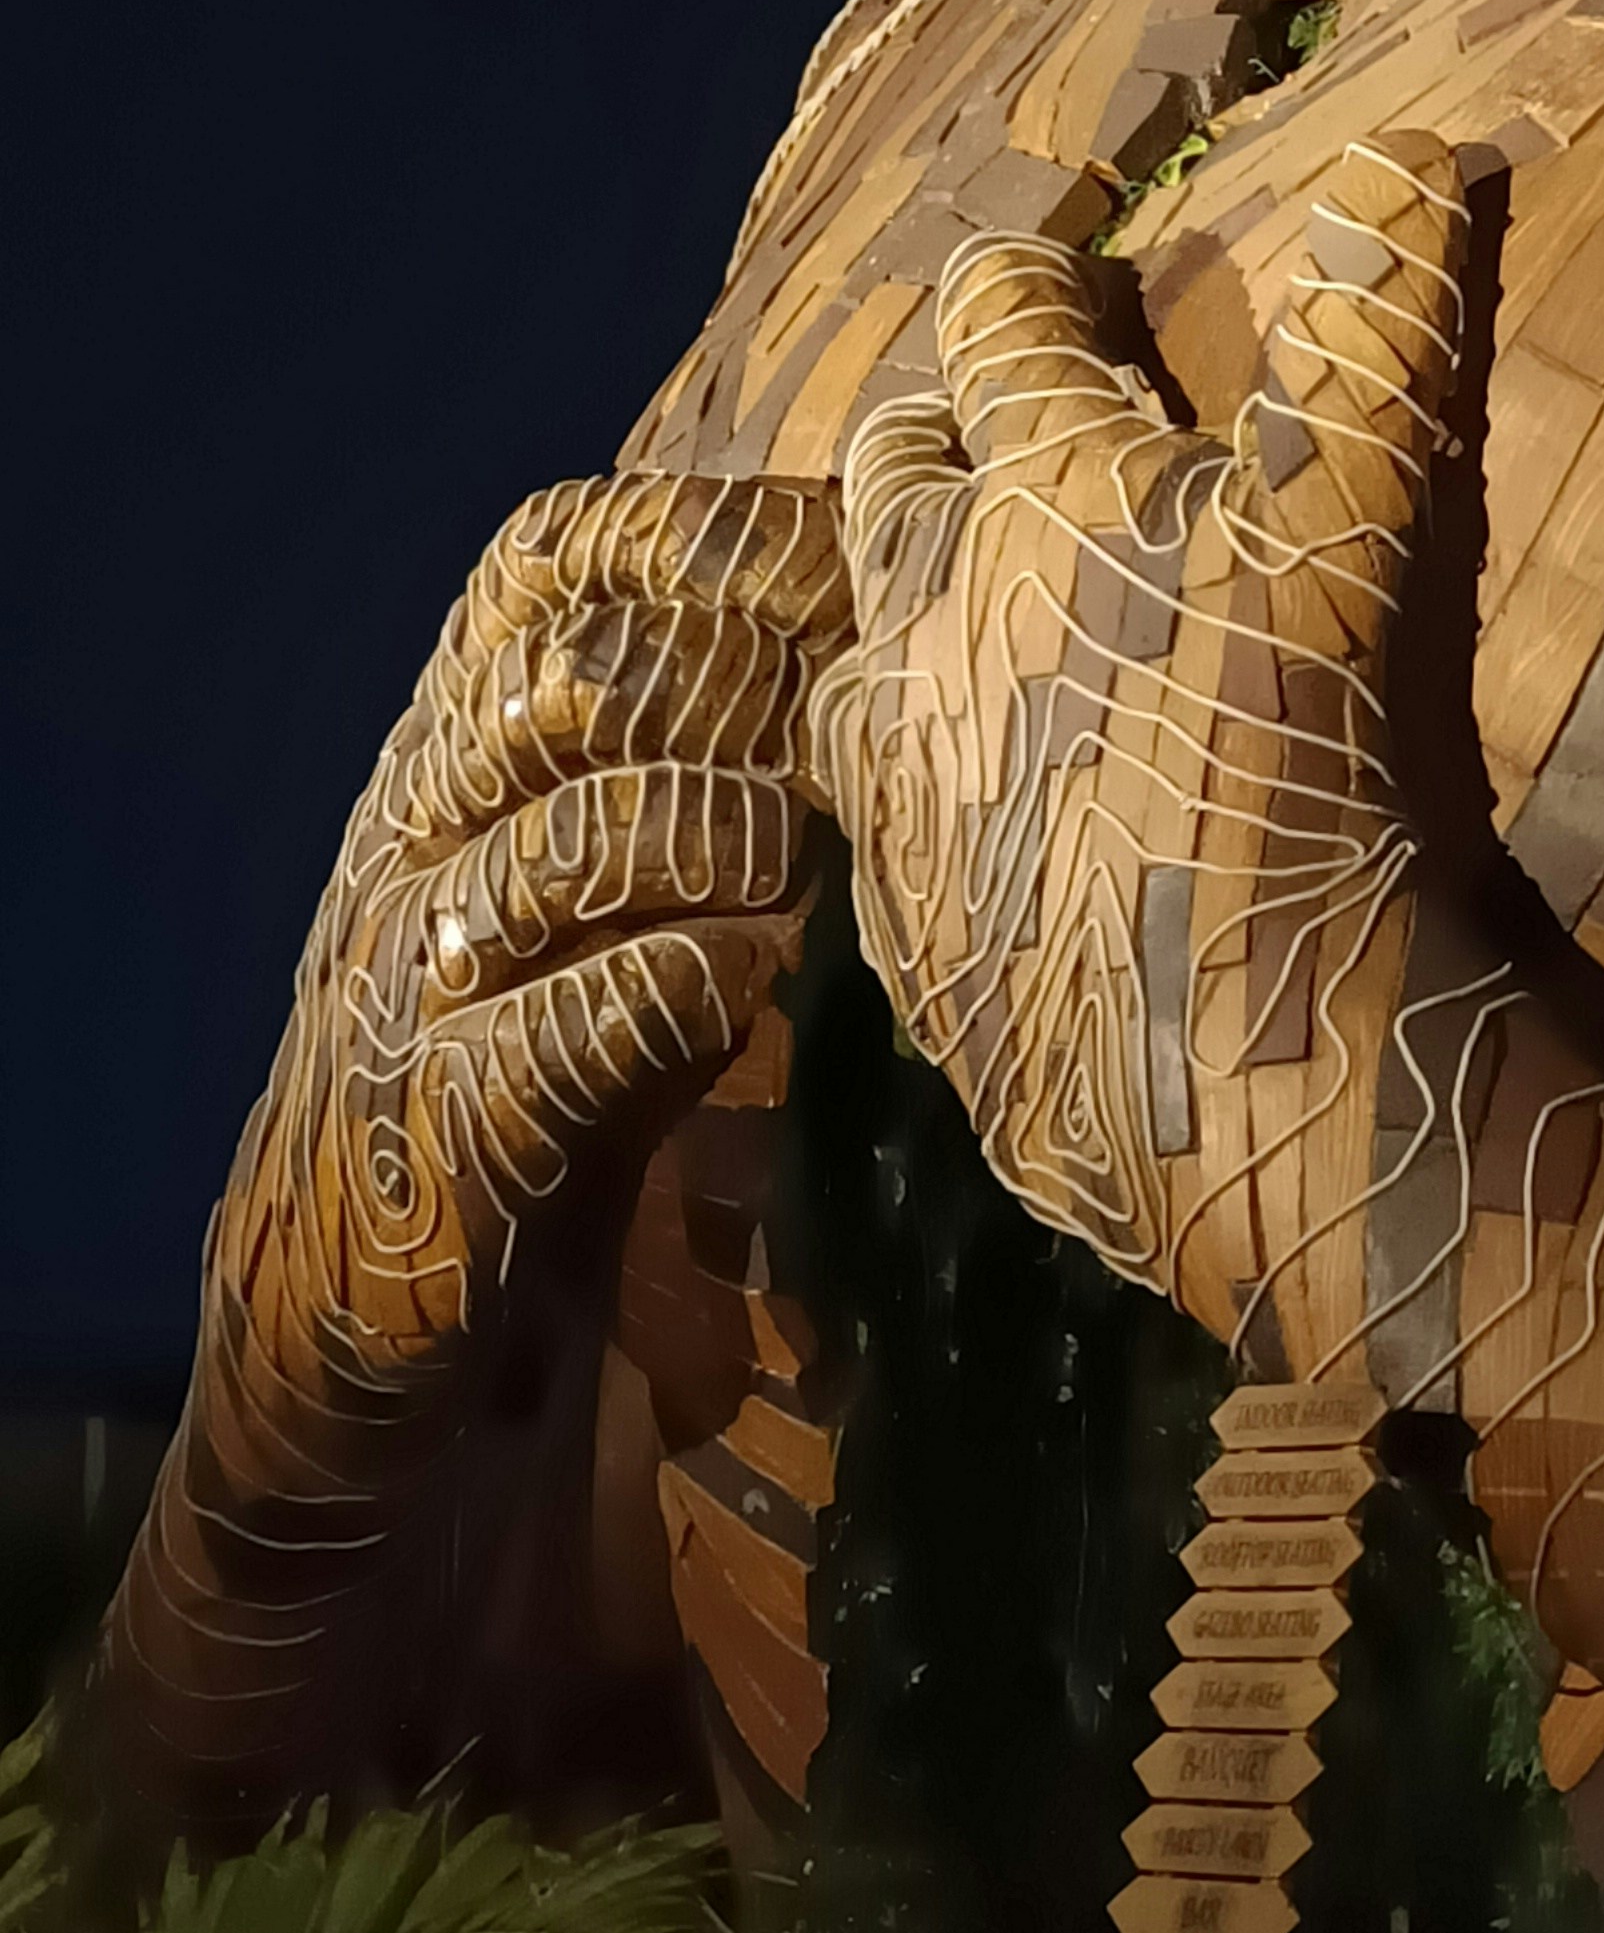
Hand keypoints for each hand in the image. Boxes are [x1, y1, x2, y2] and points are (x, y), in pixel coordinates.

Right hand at [106, 471, 847, 1795]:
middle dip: (746, 660)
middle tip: (885, 689)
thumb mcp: (627, 920)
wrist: (357, 1399)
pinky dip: (661, 987)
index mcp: (456, 762)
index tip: (876, 548)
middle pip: (578, 667)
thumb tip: (917, 639)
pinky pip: (537, 1034)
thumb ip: (720, 790)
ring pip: (563, 829)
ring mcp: (403, 997)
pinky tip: (745, 981)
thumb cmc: (547, 1125)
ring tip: (824, 846)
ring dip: (722, 817)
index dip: (721, 533)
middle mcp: (414, 847)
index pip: (558, 560)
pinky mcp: (418, 1158)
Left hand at [808, 132, 1466, 1315]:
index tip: (1063, 269)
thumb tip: (1422, 139)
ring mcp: (894, 784)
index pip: (994, 317)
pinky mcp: (898, 933)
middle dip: (945, 426)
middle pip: (891, 467)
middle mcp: (926, 616)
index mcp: (1035, 490)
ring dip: (913, 616)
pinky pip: (886, 824)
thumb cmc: (1318, 752)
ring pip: (858, 646)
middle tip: (1012, 435)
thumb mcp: (1378, 506)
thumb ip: (1389, 311)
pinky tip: (1005, 820)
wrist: (1254, 1073)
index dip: (1033, 275)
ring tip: (985, 628)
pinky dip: (935, 789)